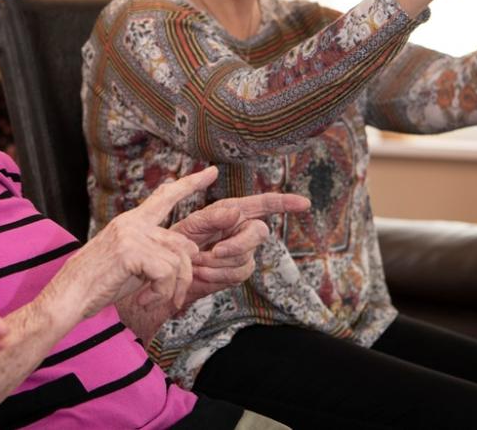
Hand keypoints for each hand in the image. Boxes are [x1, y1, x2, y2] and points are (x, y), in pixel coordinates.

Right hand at [48, 168, 219, 320]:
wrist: (68, 296)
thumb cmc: (97, 284)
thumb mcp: (132, 263)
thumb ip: (158, 252)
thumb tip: (191, 248)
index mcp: (131, 221)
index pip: (165, 196)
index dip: (191, 184)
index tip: (212, 172)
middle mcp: (132, 222)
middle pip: (182, 245)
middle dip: (185, 276)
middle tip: (173, 299)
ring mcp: (131, 234)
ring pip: (178, 262)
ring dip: (171, 289)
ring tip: (153, 300)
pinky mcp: (131, 251)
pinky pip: (167, 274)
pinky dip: (161, 293)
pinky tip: (144, 300)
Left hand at [170, 187, 310, 303]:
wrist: (172, 271)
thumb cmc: (179, 241)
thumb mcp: (191, 225)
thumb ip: (212, 218)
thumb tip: (235, 213)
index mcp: (234, 210)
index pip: (265, 204)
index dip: (285, 203)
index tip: (305, 203)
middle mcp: (243, 229)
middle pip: (259, 233)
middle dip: (238, 244)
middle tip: (215, 251)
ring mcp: (244, 251)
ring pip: (245, 257)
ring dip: (218, 263)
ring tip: (197, 261)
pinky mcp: (240, 271)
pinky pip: (237, 274)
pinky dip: (217, 275)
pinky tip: (202, 272)